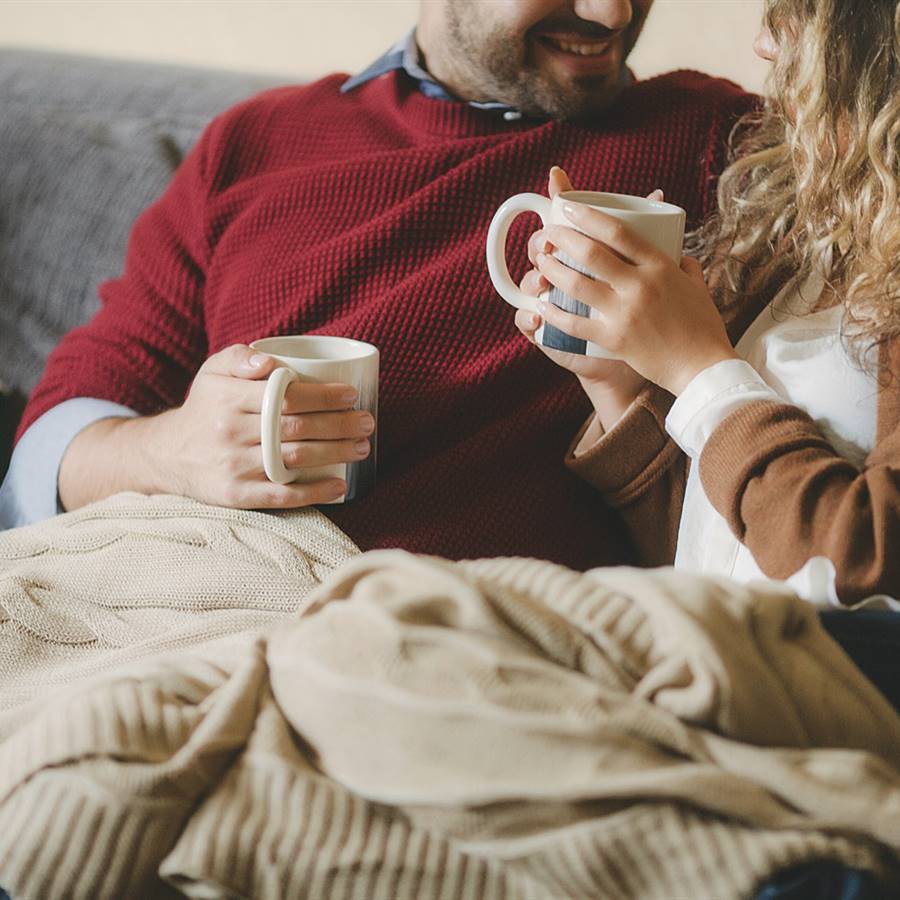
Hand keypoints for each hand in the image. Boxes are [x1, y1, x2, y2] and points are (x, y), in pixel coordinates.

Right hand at [59, 344, 373, 510]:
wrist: (166, 454)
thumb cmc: (205, 406)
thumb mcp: (213, 372)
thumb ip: (240, 357)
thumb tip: (271, 362)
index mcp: (227, 398)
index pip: (285, 395)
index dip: (323, 396)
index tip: (351, 395)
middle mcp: (229, 432)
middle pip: (296, 428)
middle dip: (339, 425)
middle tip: (367, 422)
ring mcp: (233, 466)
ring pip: (293, 460)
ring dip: (335, 454)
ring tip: (362, 448)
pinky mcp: (236, 495)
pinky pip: (281, 495)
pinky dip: (314, 492)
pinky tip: (340, 485)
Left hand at [532, 200, 737, 395]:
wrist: (702, 369)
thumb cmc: (702, 326)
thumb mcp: (697, 285)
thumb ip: (684, 265)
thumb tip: (676, 252)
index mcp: (660, 265)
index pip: (618, 231)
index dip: (587, 215)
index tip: (568, 206)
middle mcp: (640, 285)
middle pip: (591, 252)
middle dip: (562, 237)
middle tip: (548, 232)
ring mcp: (624, 312)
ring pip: (576, 283)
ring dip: (552, 270)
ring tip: (542, 262)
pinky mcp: (613, 339)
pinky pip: (574, 323)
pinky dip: (554, 312)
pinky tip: (541, 305)